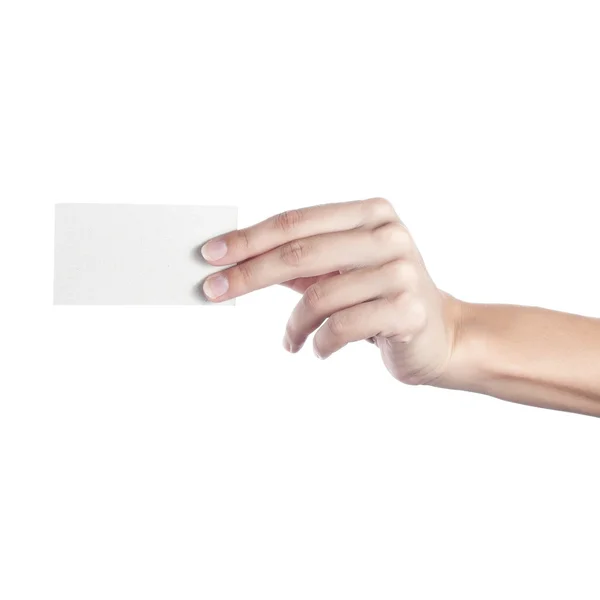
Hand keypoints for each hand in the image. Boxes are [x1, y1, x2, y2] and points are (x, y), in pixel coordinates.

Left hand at [200, 198, 461, 385]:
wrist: (440, 335)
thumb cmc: (378, 298)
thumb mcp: (339, 271)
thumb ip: (298, 261)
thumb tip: (235, 262)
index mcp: (370, 214)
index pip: (296, 222)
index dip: (248, 239)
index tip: (210, 255)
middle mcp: (389, 235)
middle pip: (301, 253)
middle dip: (249, 274)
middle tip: (213, 291)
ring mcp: (402, 271)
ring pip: (320, 296)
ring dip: (293, 325)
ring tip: (289, 341)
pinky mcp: (408, 310)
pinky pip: (341, 327)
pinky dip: (319, 343)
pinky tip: (319, 349)